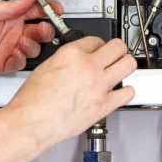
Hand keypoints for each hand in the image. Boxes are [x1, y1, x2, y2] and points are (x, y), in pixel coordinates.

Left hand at [0, 0, 62, 73]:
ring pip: (33, 48)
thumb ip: (11, 7)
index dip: (48, 10)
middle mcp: (12, 31)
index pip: (35, 11)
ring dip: (32, 45)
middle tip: (43, 29)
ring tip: (21, 42)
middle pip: (39, 31)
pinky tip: (15, 53)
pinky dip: (21, 59)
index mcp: (10, 16)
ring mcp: (8, 47)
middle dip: (46, 30)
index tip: (55, 9)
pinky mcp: (2, 63)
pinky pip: (19, 63)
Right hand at [5, 37, 136, 147]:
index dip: (97, 45)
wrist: (31, 122)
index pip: (95, 40)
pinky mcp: (104, 105)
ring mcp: (99, 86)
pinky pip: (128, 92)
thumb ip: (66, 61)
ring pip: (129, 65)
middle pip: (118, 47)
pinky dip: (126, 91)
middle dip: (117, 50)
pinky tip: (119, 92)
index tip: (98, 50)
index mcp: (71, 54)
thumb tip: (76, 61)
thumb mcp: (45, 67)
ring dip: (125, 65)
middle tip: (115, 55)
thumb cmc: (32, 101)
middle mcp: (88, 67)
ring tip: (120, 70)